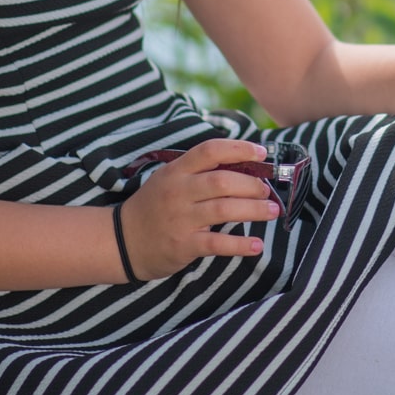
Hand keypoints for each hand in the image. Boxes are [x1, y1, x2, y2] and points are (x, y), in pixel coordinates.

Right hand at [117, 139, 280, 279]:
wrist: (122, 241)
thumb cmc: (154, 206)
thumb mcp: (170, 179)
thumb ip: (200, 172)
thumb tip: (244, 164)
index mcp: (177, 171)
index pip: (210, 150)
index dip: (239, 148)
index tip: (262, 152)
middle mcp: (179, 191)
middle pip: (223, 181)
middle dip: (252, 185)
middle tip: (268, 191)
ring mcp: (181, 218)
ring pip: (224, 209)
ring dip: (254, 210)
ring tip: (272, 211)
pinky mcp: (183, 245)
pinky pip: (217, 244)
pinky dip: (241, 245)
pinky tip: (257, 245)